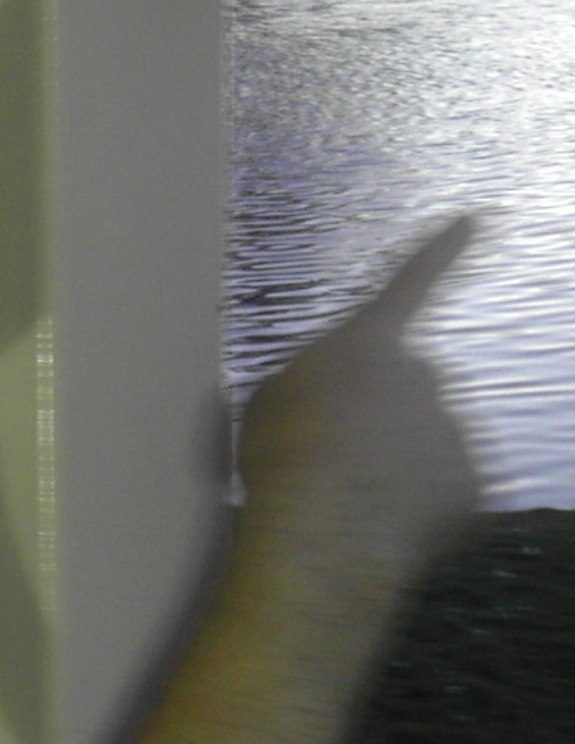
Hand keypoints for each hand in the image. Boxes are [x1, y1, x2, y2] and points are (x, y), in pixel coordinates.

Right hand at [236, 215, 481, 573]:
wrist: (320, 526)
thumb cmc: (279, 455)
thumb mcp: (267, 400)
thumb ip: (310, 379)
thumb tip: (331, 394)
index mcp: (366, 345)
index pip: (406, 286)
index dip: (439, 253)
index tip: (475, 218)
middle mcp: (421, 374)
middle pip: (409, 382)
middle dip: (383, 408)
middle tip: (339, 448)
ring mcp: (452, 427)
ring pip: (427, 435)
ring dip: (398, 455)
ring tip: (353, 489)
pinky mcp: (470, 480)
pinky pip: (444, 483)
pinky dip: (419, 497)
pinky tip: (382, 515)